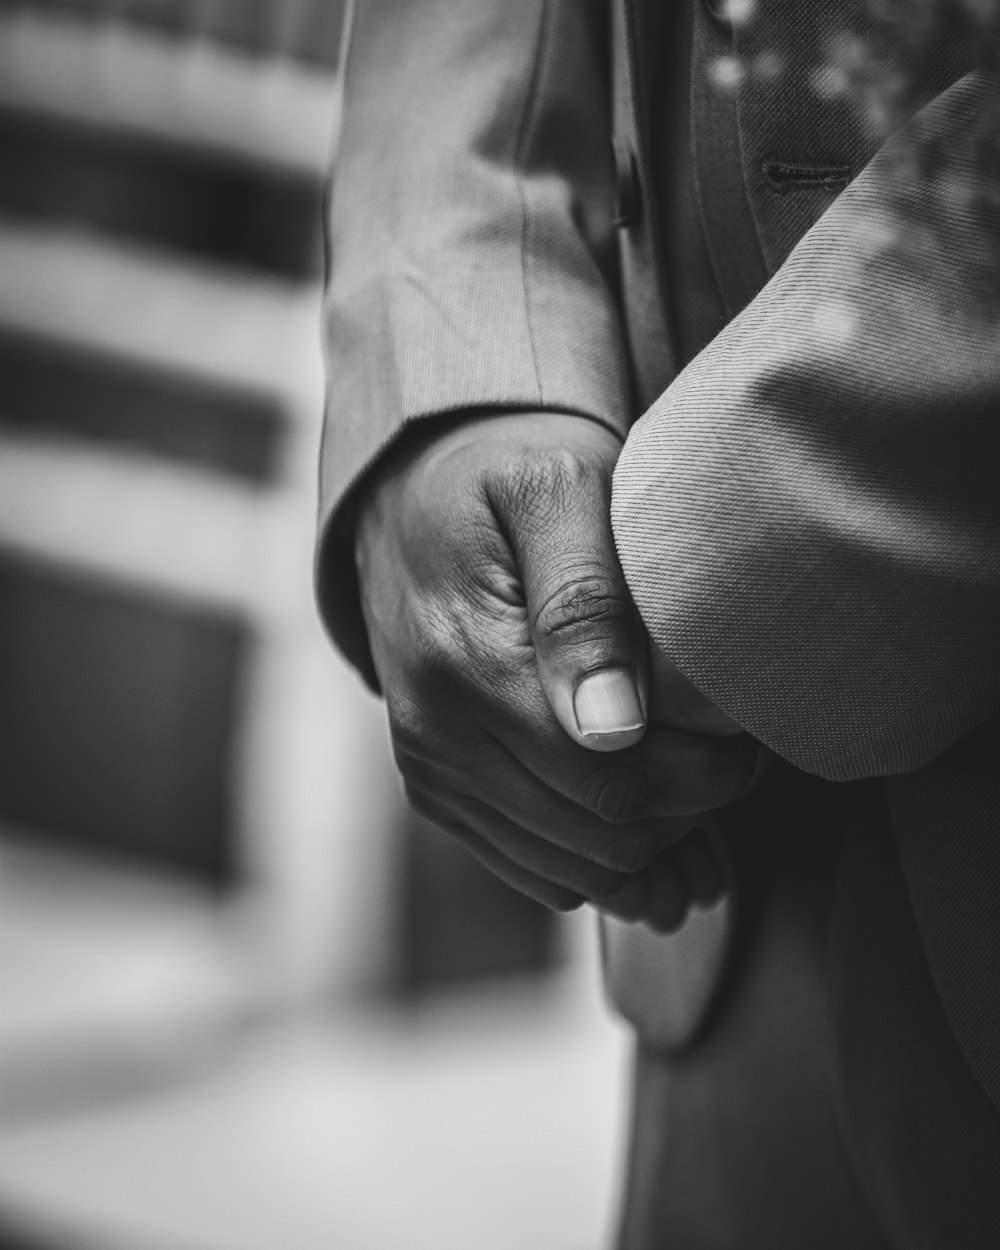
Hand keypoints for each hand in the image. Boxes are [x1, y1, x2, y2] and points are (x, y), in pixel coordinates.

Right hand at [355, 411, 756, 925]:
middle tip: (735, 757)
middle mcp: (437, 736)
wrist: (409, 497)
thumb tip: (613, 729)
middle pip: (603, 837)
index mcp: (467, 665)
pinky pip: (536, 870)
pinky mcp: (439, 790)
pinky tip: (655, 822)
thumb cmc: (502, 476)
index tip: (746, 735)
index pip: (615, 781)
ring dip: (656, 851)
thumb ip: (584, 599)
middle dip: (691, 814)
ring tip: (706, 793)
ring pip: (575, 869)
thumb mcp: (554, 492)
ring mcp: (433, 772)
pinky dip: (606, 865)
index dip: (706, 779)